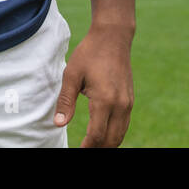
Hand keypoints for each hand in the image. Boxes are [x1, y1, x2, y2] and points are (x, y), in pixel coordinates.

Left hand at [52, 23, 133, 146]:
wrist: (113, 37)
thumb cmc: (89, 53)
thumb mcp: (72, 74)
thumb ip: (66, 101)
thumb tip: (58, 124)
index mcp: (105, 100)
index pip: (97, 135)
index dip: (87, 147)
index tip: (78, 151)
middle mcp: (120, 105)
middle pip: (111, 140)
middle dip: (98, 148)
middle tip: (84, 150)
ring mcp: (128, 103)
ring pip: (120, 134)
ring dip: (107, 144)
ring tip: (92, 146)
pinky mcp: (130, 100)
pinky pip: (124, 125)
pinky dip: (114, 134)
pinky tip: (103, 135)